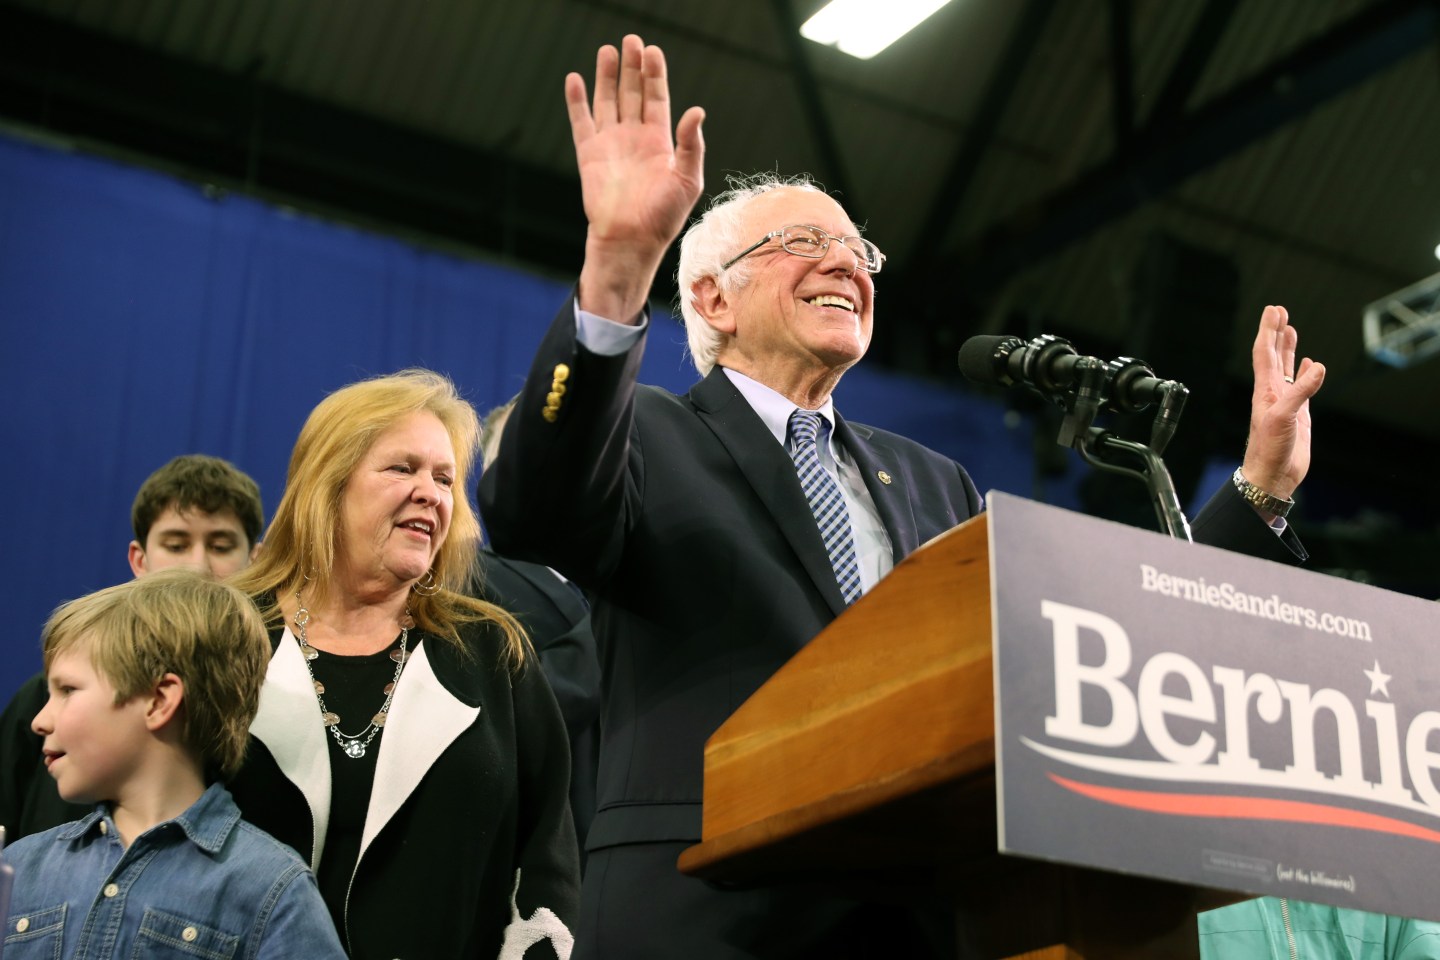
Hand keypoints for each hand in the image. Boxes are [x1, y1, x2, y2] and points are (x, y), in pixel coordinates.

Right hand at [570, 35, 704, 321]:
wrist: (630, 240)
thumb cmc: (663, 217)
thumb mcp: (687, 180)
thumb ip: (692, 145)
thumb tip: (697, 111)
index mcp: (660, 142)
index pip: (657, 98)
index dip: (655, 75)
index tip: (652, 51)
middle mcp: (634, 138)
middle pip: (632, 93)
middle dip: (632, 67)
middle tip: (631, 40)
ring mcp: (610, 144)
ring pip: (608, 101)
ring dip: (607, 76)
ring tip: (608, 51)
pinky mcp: (589, 154)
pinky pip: (581, 121)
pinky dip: (577, 100)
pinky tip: (575, 79)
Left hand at [1241, 305, 1324, 500]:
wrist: (1272, 476)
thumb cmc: (1270, 450)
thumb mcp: (1284, 418)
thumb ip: (1300, 392)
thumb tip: (1316, 366)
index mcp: (1265, 390)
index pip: (1265, 353)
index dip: (1269, 330)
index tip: (1274, 310)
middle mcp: (1273, 393)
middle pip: (1273, 355)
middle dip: (1277, 333)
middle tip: (1280, 311)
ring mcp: (1285, 402)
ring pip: (1286, 368)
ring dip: (1288, 348)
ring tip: (1290, 329)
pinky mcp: (1298, 414)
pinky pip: (1301, 387)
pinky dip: (1303, 373)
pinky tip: (1308, 365)